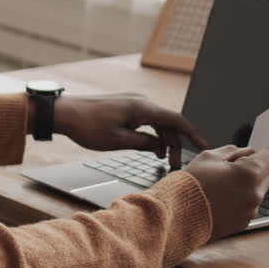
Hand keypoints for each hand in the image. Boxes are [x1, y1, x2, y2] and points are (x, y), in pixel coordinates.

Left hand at [48, 94, 207, 169]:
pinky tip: (151, 148)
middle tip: (176, 165)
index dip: (192, 133)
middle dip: (175, 144)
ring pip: (157, 122)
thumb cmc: (88, 126)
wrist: (64, 112)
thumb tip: (160, 146)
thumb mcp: (118, 141)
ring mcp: (133, 103)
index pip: (176, 119)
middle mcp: (141, 102)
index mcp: (142, 108)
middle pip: (168, 123)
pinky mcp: (125, 107)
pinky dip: (152, 134)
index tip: (203, 145)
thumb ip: (144, 143)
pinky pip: (146, 120)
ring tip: (164, 160)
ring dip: (163, 140)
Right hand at [183, 144, 268, 238]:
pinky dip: (240, 199)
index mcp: (249, 174)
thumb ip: (233, 152)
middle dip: (257, 167)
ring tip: (223, 184)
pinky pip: (248, 206)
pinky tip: (221, 198)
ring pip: (258, 191)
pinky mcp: (243, 223)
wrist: (177, 216)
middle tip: (236, 165)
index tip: (265, 147)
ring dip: (248, 184)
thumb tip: (245, 152)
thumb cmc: (190, 185)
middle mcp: (255, 194)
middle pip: (268, 174)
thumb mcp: (209, 157)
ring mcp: (250, 211)